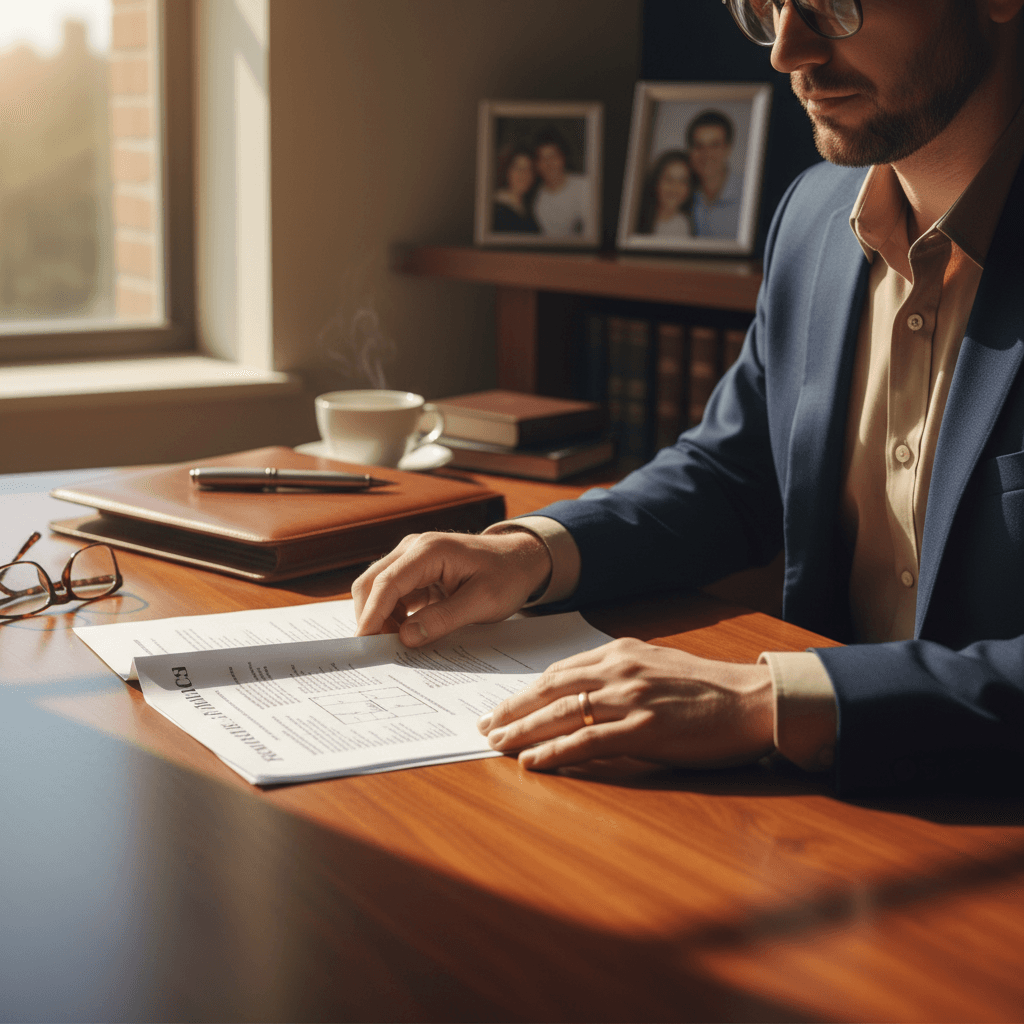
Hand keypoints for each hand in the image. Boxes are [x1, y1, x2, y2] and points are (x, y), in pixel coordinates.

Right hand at [352, 529, 550, 646]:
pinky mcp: (415, 571)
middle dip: (371, 617)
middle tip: (382, 651)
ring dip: (381, 618)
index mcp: (429, 550)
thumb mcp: (483, 601)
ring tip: (399, 646)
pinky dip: (393, 615)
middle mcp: (413, 548)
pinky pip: (393, 594)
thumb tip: (406, 637)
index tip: (366, 644)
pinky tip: (407, 634)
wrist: (521, 559)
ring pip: (378, 589)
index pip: (387, 583)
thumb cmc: (507, 575)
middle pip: (371, 583)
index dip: (373, 615)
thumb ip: (444, 619)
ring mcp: (412, 558)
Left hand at [477, 638, 773, 770]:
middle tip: (484, 726)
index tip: (503, 705)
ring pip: (560, 713)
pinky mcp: (645, 730)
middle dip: (512, 709)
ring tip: (496, 745)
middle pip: (550, 689)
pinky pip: (588, 741)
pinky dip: (555, 751)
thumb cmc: (709, 687)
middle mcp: (619, 670)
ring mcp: (631, 699)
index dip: (526, 691)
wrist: (754, 700)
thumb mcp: (658, 665)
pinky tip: (533, 761)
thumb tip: (586, 688)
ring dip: (522, 731)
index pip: (559, 672)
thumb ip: (621, 672)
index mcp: (621, 652)